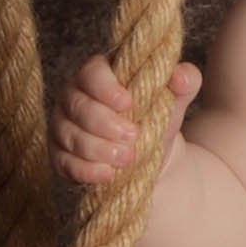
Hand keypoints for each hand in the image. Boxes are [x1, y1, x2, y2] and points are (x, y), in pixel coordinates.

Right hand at [48, 52, 202, 185]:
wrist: (151, 155)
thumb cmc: (156, 117)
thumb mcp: (175, 99)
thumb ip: (184, 80)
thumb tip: (182, 77)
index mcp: (99, 75)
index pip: (92, 72)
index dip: (106, 87)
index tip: (127, 102)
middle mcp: (74, 97)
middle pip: (77, 106)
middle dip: (104, 123)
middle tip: (133, 136)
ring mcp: (64, 127)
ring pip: (69, 135)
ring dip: (98, 148)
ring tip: (128, 158)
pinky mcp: (61, 155)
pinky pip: (64, 162)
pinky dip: (85, 170)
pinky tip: (107, 174)